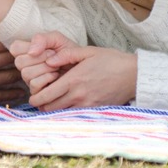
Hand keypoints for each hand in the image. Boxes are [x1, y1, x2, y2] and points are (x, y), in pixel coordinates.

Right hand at [0, 17, 23, 103]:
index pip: (0, 44)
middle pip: (7, 60)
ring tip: (31, 72)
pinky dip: (11, 94)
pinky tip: (20, 92)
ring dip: (20, 74)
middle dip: (20, 57)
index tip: (21, 42)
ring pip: (7, 77)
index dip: (12, 43)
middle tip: (32, 56)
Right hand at [10, 31, 75, 94]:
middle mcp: (26, 67)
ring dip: (46, 68)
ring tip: (57, 67)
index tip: (46, 49)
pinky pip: (34, 85)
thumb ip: (42, 39)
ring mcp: (30, 80)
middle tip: (54, 57)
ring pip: (26, 74)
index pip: (15, 48)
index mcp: (27, 52)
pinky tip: (56, 76)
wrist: (83, 67)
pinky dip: (47, 78)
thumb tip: (31, 52)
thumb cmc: (69, 53)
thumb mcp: (57, 39)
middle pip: (19, 62)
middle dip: (41, 58)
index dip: (29, 47)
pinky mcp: (37, 92)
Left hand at [15, 32, 136, 110]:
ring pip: (61, 114)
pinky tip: (67, 105)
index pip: (46, 95)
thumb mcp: (88, 52)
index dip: (35, 98)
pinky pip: (75, 115)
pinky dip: (67, 113)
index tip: (32, 95)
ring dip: (53, 110)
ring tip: (52, 102)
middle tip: (40, 99)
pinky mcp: (95, 110)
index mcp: (74, 80)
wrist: (134, 75)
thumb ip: (66, 55)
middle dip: (41, 105)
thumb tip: (49, 60)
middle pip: (50, 108)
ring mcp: (87, 105)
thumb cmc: (111, 60)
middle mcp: (78, 95)